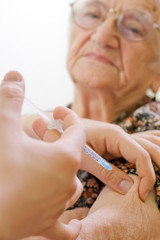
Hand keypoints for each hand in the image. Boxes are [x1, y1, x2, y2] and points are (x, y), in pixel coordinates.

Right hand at [0, 71, 85, 239]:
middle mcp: (69, 180)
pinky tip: (74, 226)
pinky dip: (71, 226)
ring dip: (63, 175)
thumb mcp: (5, 131)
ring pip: (71, 186)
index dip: (69, 118)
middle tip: (43, 139)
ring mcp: (60, 204)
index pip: (77, 131)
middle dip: (60, 145)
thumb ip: (11, 101)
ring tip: (48, 168)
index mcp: (65, 157)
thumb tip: (16, 74)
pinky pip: (67, 230)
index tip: (59, 112)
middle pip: (74, 158)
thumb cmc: (1, 170)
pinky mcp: (49, 225)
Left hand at [34, 116, 154, 201]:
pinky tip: (148, 172)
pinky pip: (137, 152)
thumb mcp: (84, 158)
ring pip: (147, 148)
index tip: (141, 195)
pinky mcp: (115, 146)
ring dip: (156, 162)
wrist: (57, 127)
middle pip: (150, 149)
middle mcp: (121, 136)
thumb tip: (129, 188)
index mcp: (115, 135)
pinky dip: (146, 162)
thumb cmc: (67, 139)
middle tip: (158, 190)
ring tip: (159, 181)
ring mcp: (119, 140)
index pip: (141, 154)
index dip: (146, 175)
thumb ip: (105, 172)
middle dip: (158, 168)